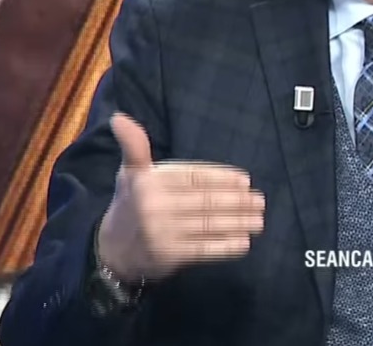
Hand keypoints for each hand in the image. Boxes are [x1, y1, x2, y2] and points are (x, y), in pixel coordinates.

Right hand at [96, 113, 264, 281]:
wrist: (113, 251)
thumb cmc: (130, 205)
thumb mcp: (129, 173)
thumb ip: (134, 146)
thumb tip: (120, 117)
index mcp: (148, 181)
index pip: (192, 176)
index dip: (221, 178)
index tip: (245, 179)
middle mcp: (154, 206)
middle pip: (204, 201)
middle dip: (236, 201)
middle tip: (259, 200)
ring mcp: (162, 233)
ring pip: (208, 225)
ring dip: (238, 222)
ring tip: (258, 220)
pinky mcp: (169, 256)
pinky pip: (203, 249)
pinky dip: (225, 246)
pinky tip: (244, 242)